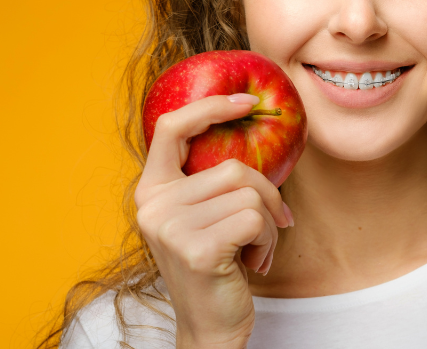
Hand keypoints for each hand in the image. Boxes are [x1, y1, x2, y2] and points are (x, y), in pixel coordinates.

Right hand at [134, 94, 293, 347]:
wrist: (209, 326)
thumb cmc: (216, 265)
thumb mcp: (203, 215)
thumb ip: (210, 179)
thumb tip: (252, 125)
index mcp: (152, 191)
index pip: (170, 127)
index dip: (209, 106)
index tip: (246, 101)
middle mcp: (153, 205)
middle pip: (232, 167)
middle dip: (266, 195)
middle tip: (273, 223)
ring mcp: (171, 227)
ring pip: (250, 193)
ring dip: (268, 224)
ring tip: (253, 249)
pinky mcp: (198, 249)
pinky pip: (256, 219)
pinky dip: (268, 240)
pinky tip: (252, 263)